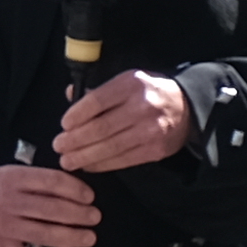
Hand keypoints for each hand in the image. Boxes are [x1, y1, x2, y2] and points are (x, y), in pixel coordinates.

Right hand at [0, 162, 97, 246]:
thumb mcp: (10, 173)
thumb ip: (38, 179)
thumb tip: (74, 188)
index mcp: (14, 179)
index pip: (52, 182)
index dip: (75, 190)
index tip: (88, 197)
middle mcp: (10, 202)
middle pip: (52, 209)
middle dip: (79, 214)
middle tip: (94, 217)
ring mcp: (6, 227)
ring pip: (44, 233)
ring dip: (71, 237)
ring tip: (88, 237)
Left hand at [53, 68, 195, 171]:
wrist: (188, 107)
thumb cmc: (149, 93)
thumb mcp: (127, 81)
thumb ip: (99, 90)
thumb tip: (70, 94)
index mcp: (131, 84)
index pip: (97, 100)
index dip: (77, 115)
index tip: (64, 124)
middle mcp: (142, 106)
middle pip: (101, 127)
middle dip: (75, 140)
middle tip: (58, 146)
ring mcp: (151, 130)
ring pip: (110, 147)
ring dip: (84, 156)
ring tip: (67, 160)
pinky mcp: (155, 150)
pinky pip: (122, 160)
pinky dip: (101, 165)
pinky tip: (88, 165)